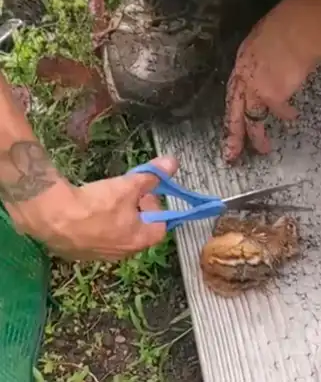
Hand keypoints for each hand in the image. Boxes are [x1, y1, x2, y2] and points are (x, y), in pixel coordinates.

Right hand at [8, 156, 176, 260]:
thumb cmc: (96, 204)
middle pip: (137, 230)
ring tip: (103, 200)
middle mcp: (121, 253)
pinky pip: (94, 238)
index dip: (154, 207)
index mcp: (138, 240)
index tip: (144, 193)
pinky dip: (94, 224)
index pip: (160, 227)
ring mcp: (98, 255)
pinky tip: (84, 210)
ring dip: (114, 217)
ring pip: (115, 234)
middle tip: (123, 194)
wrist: (50, 216)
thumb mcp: (128, 185)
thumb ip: (152, 176)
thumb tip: (172, 163)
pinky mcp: (77, 253)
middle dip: (134, 211)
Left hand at [223, 0, 319, 162]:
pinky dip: (287, 115)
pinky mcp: (272, 95)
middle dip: (233, 133)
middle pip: (234, 109)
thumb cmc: (292, 22)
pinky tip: (293, 118)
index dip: (234, 102)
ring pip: (251, 118)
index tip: (234, 116)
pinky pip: (279, 111)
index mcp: (244, 58)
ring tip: (263, 149)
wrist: (300, 28)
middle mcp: (244, 74)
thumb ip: (270, 50)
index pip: (235, 86)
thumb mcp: (273, 34)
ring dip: (257, 136)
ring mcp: (256, 87)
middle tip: (231, 153)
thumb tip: (279, 56)